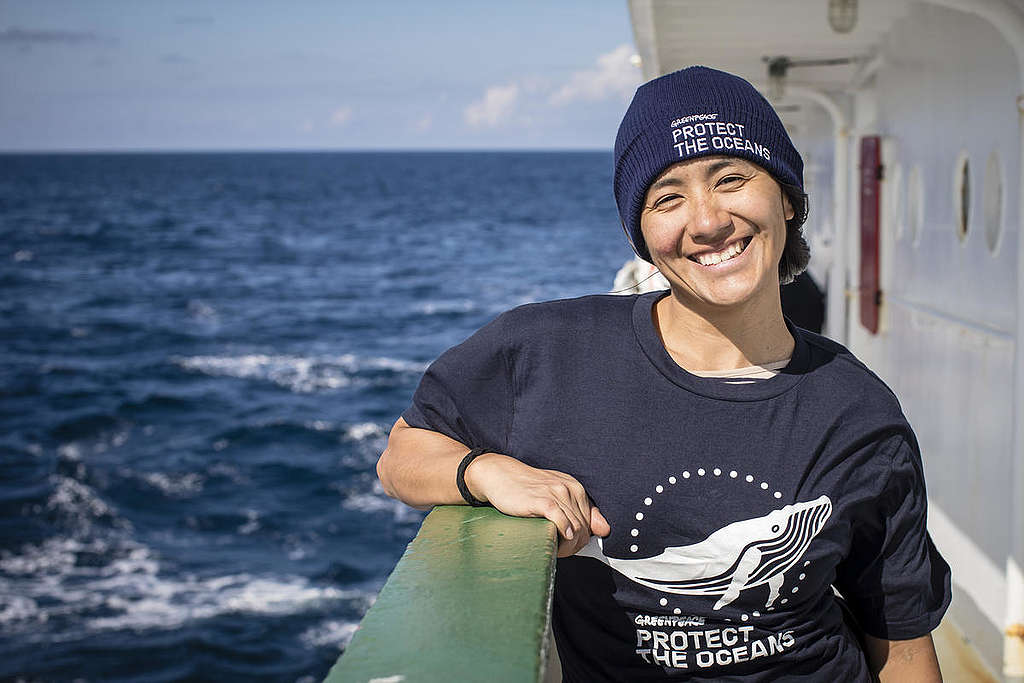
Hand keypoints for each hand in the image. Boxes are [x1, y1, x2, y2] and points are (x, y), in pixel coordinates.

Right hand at [465, 453, 609, 556]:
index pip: (590, 523)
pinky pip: (560, 519)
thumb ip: (580, 511)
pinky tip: (557, 538)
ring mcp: (556, 493)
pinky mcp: (541, 499)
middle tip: (560, 552)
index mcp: (576, 488)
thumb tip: (605, 529)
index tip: (567, 547)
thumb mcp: (556, 496)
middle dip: (575, 546)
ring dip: (567, 546)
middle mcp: (570, 489)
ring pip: (575, 528)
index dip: (582, 540)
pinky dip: (563, 533)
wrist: (500, 474)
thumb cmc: (527, 488)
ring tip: (555, 550)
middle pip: (584, 528)